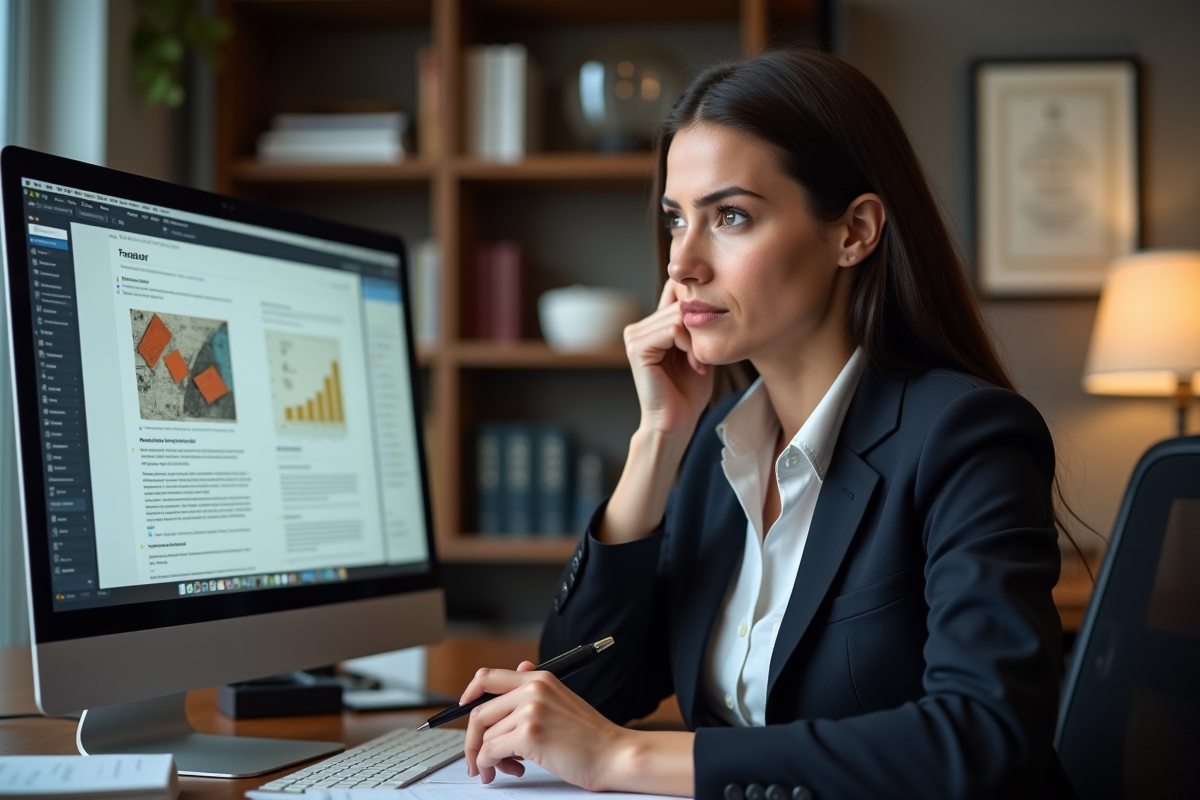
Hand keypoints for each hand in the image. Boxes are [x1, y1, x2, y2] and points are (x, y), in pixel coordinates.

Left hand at [460, 661, 628, 791]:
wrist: (613, 754)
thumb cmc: (591, 736)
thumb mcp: (561, 702)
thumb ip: (534, 692)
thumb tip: (514, 677)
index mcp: (540, 679)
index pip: (488, 677)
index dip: (468, 693)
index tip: (462, 709)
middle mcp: (533, 690)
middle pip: (479, 711)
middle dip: (472, 740)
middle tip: (476, 759)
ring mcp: (530, 711)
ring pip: (484, 736)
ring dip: (487, 758)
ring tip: (504, 768)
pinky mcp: (529, 735)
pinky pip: (490, 752)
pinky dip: (490, 766)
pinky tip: (507, 772)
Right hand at [623, 280, 714, 437]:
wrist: (676, 421)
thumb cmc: (689, 391)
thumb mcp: (697, 349)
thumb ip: (696, 324)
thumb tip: (707, 295)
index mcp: (649, 327)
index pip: (675, 293)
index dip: (698, 309)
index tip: (708, 339)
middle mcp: (638, 328)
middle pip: (680, 304)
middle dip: (699, 330)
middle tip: (704, 359)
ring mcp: (634, 337)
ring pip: (678, 316)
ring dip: (696, 341)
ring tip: (698, 364)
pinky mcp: (637, 348)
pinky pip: (672, 330)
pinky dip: (688, 346)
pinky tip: (694, 365)